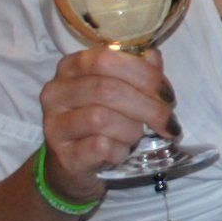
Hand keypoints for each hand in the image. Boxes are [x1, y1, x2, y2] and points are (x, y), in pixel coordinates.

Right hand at [33, 47, 178, 208]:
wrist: (78, 163)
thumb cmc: (103, 120)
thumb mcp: (120, 89)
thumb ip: (137, 69)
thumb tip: (152, 57)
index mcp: (70, 67)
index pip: (106, 59)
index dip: (143, 74)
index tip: (167, 94)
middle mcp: (56, 93)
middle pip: (107, 90)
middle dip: (147, 106)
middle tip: (167, 120)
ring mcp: (55, 125)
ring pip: (101, 119)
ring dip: (132, 129)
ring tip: (137, 136)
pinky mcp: (64, 155)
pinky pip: (99, 147)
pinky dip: (120, 150)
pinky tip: (123, 151)